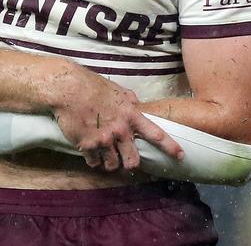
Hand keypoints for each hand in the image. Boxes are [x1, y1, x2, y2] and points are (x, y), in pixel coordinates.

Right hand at [47, 65, 183, 170]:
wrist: (69, 89)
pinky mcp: (87, 145)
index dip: (170, 147)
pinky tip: (91, 153)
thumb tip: (137, 104)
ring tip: (105, 156)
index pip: (156, 134)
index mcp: (131, 116)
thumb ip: (130, 100)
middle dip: (131, 164)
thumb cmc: (93, 86)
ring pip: (112, 165)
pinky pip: (94, 163)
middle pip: (133, 160)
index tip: (180, 156)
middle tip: (127, 161)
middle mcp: (120, 130)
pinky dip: (94, 160)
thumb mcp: (118, 90)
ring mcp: (104, 139)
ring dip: (110, 163)